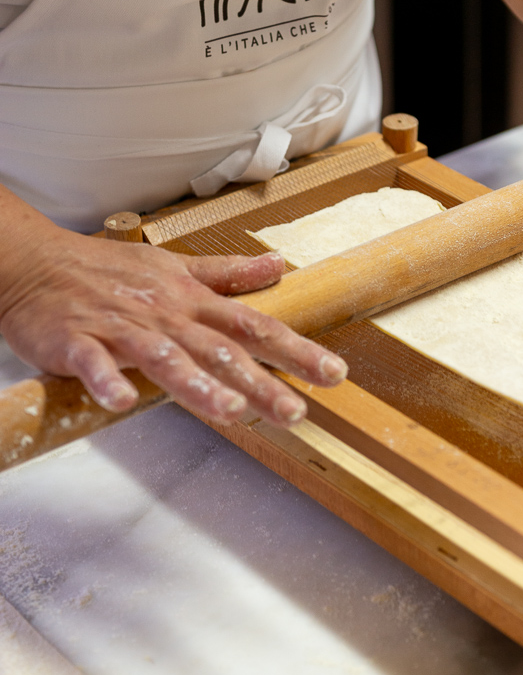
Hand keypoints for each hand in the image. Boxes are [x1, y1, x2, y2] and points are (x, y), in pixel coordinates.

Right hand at [0, 220, 346, 424]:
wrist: (37, 262)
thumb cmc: (108, 270)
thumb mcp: (176, 269)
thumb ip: (227, 275)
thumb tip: (279, 266)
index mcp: (190, 302)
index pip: (253, 325)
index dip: (295, 349)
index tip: (333, 374)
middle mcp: (164, 315)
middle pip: (218, 349)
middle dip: (258, 381)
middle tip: (294, 412)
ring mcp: (121, 327)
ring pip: (163, 357)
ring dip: (195, 383)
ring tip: (228, 411)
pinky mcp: (76, 341)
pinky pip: (92, 363)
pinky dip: (106, 380)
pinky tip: (121, 402)